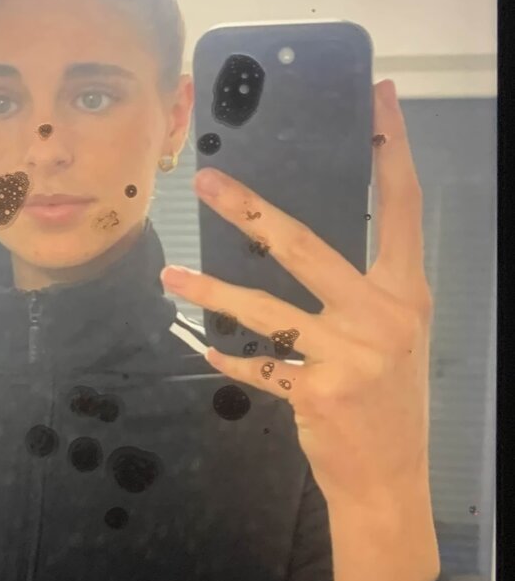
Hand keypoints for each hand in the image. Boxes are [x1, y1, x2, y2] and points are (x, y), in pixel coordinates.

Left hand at [161, 79, 439, 580]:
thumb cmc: (389, 401)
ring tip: (171, 272)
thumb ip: (361, 289)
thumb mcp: (392, 335)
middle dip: (251, 209)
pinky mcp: (315, 393)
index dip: (391, 149)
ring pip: (265, 307)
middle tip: (206, 180)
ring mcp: (350, 357)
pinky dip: (230, 354)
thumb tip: (296, 242)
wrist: (389, 481)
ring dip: (212, 287)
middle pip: (308, 246)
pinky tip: (208, 346)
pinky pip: (255, 362)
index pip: (403, 207)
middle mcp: (383, 318)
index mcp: (408, 294)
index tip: (377, 99)